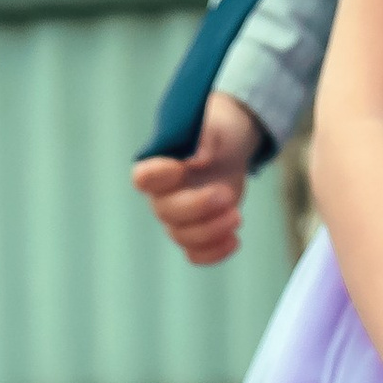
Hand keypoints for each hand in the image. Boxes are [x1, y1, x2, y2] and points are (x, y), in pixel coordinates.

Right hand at [131, 90, 267, 266]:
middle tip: (226, 195)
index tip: (180, 169)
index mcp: (159, 165)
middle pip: (168, 212)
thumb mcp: (216, 128)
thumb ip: (204, 140)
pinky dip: (214, 252)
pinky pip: (196, 254)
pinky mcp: (196, 232)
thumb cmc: (218, 133)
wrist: (230, 149)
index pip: (144, 178)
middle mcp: (162, 196)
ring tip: (237, 216)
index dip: (157, 178)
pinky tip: (234, 240)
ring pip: (184, 237)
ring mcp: (178, 218)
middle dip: (198, 207)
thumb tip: (198, 159)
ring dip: (212, 231)